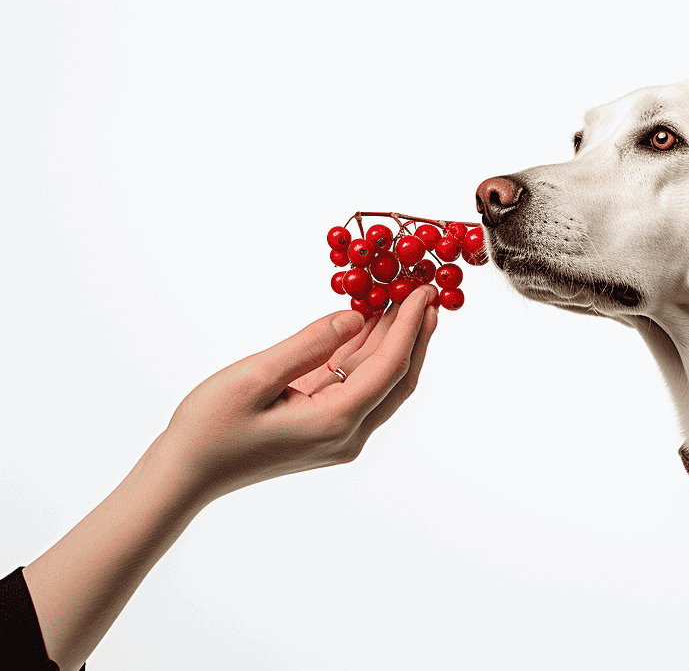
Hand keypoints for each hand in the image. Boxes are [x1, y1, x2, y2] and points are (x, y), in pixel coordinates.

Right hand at [156, 284, 440, 505]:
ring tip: (402, 301)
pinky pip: (356, 389)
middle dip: (414, 334)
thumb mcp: (255, 376)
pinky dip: (363, 356)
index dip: (410, 326)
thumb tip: (355, 316)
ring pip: (379, 384)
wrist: (184, 475)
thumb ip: (310, 344)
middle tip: (427, 292)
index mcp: (335, 421)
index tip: (424, 291)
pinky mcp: (325, 432)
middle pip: (396, 378)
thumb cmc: (209, 428)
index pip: (389, 366)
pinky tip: (366, 325)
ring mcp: (338, 437)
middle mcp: (347, 434)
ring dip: (391, 343)